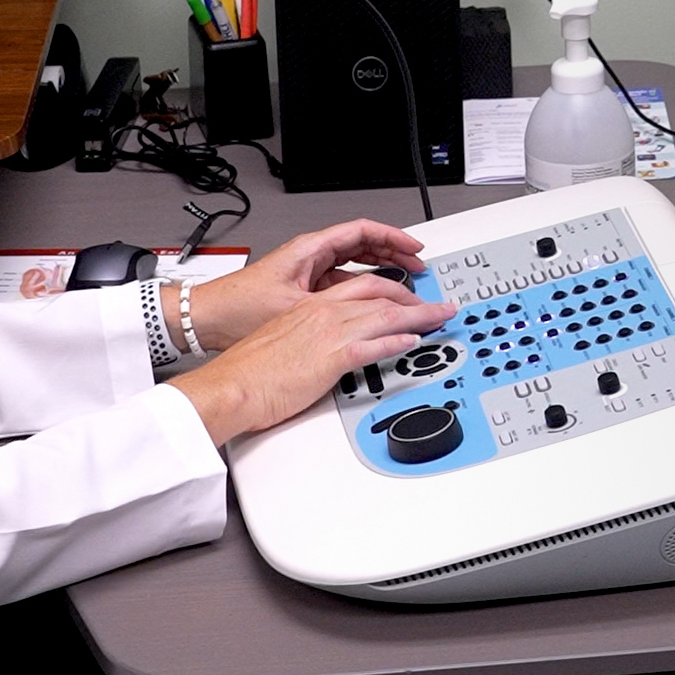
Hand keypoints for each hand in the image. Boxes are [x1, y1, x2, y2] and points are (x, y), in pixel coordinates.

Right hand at [166, 272, 456, 445]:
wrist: (232, 385)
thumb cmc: (250, 371)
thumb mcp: (284, 343)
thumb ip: (309, 339)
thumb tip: (323, 349)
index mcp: (312, 307)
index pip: (363, 288)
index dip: (393, 292)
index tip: (410, 299)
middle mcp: (324, 313)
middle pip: (381, 296)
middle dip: (415, 299)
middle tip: (439, 305)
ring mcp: (329, 333)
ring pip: (385, 315)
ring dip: (419, 316)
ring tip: (441, 318)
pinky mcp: (332, 356)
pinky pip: (374, 344)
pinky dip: (397, 341)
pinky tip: (413, 341)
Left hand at [186, 219, 427, 349]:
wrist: (207, 319)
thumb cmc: (238, 308)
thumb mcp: (293, 306)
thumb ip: (332, 305)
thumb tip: (366, 309)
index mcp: (310, 249)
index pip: (362, 232)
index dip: (393, 237)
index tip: (414, 248)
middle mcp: (310, 256)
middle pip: (362, 244)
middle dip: (393, 252)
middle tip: (417, 265)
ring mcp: (308, 271)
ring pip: (353, 263)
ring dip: (380, 269)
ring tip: (404, 280)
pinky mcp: (303, 288)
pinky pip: (342, 280)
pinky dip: (363, 286)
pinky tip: (375, 300)